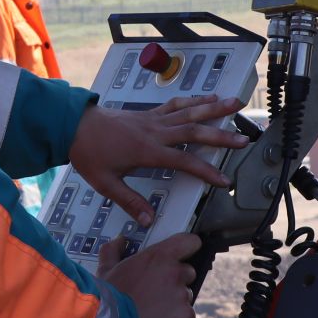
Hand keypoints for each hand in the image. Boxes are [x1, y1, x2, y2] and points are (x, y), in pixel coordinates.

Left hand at [69, 94, 246, 227]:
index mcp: (146, 151)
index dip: (205, 171)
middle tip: (244, 138)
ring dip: (213, 108)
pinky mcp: (148, 114)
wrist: (73, 126)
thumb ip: (129, 201)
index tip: (223, 180)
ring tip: (236, 103)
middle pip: (193, 131)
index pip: (183, 161)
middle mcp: (154, 132)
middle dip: (220, 135)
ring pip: (188, 112)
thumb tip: (148, 220)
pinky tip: (208, 98)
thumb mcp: (105, 183)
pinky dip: (193, 100)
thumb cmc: (88, 154)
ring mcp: (152, 120)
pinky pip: (175, 105)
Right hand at [98, 233, 201, 317]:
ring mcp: (182, 294)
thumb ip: (114, 250)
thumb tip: (119, 241)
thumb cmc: (109, 296)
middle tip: (157, 289)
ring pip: (187, 294)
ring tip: (155, 308)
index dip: (187, 247)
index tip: (181, 254)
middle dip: (176, 279)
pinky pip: (187, 314)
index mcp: (159, 256)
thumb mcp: (106, 269)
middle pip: (188, 271)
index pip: (190, 242)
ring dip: (176, 299)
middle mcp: (175, 272)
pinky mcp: (185, 314)